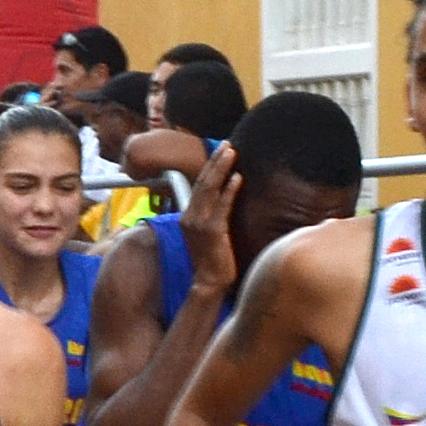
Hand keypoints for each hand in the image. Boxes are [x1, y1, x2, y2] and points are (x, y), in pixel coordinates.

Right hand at [180, 141, 241, 294]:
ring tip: (231, 152)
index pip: (199, 186)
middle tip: (227, 145)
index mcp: (187, 216)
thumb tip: (223, 197)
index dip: (210, 167)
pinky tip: (238, 178)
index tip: (221, 152)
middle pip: (203, 183)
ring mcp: (199, 224)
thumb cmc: (212, 258)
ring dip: (221, 169)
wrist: (208, 281)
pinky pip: (222, 206)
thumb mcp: (206, 233)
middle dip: (215, 162)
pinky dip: (229, 191)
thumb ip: (210, 215)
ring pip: (210, 189)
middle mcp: (190, 217)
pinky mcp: (212, 232)